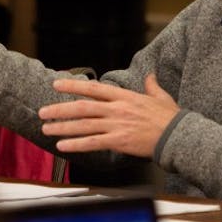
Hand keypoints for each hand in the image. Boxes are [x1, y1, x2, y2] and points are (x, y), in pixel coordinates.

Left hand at [38, 73, 178, 156]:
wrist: (178, 136)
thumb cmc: (171, 118)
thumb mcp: (160, 97)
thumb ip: (151, 86)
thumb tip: (149, 75)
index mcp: (124, 97)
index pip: (93, 88)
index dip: (73, 85)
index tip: (57, 84)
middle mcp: (117, 109)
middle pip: (82, 107)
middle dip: (60, 109)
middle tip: (43, 112)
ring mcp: (117, 125)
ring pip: (83, 125)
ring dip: (62, 127)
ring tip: (46, 129)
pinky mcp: (119, 141)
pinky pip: (93, 143)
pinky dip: (76, 144)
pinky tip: (62, 146)